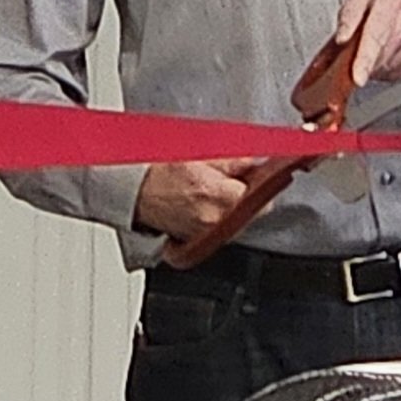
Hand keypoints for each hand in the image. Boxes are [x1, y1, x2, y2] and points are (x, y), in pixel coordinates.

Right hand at [131, 158, 259, 239]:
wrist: (136, 192)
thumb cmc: (162, 173)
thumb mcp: (202, 157)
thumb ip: (235, 162)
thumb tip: (257, 162)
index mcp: (219, 197)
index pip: (263, 201)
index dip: (263, 188)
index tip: (261, 180)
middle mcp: (215, 221)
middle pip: (251, 214)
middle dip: (247, 198)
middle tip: (234, 181)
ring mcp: (207, 235)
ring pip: (237, 224)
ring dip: (234, 209)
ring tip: (214, 192)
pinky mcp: (199, 243)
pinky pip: (220, 232)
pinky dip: (219, 219)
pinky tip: (206, 205)